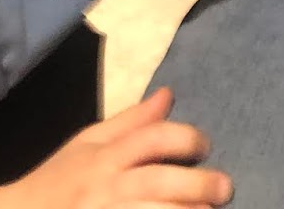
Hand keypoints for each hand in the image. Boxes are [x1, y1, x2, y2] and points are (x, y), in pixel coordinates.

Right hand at [0, 87, 232, 207]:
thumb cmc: (58, 181)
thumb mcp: (88, 143)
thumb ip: (131, 121)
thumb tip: (169, 94)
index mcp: (105, 158)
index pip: (152, 138)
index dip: (186, 137)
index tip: (205, 146)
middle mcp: (107, 189)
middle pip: (159, 182)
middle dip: (198, 185)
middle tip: (225, 189)